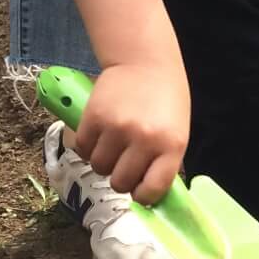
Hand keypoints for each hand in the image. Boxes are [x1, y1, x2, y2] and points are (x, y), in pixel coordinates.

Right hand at [71, 61, 189, 202]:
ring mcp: (116, 128)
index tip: (140, 192)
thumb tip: (147, 194)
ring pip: (99, 168)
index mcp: (171, 145)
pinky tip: (99, 136)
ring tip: (113, 147)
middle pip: (120, 183)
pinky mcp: (93, 118)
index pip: (153, 189)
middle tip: (124, 166)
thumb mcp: (177, 132)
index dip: (144, 196)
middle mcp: (144, 139)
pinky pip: (82, 149)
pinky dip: (88, 148)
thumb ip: (164, 162)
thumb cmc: (166, 100)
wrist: (145, 62)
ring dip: (103, 163)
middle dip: (121, 180)